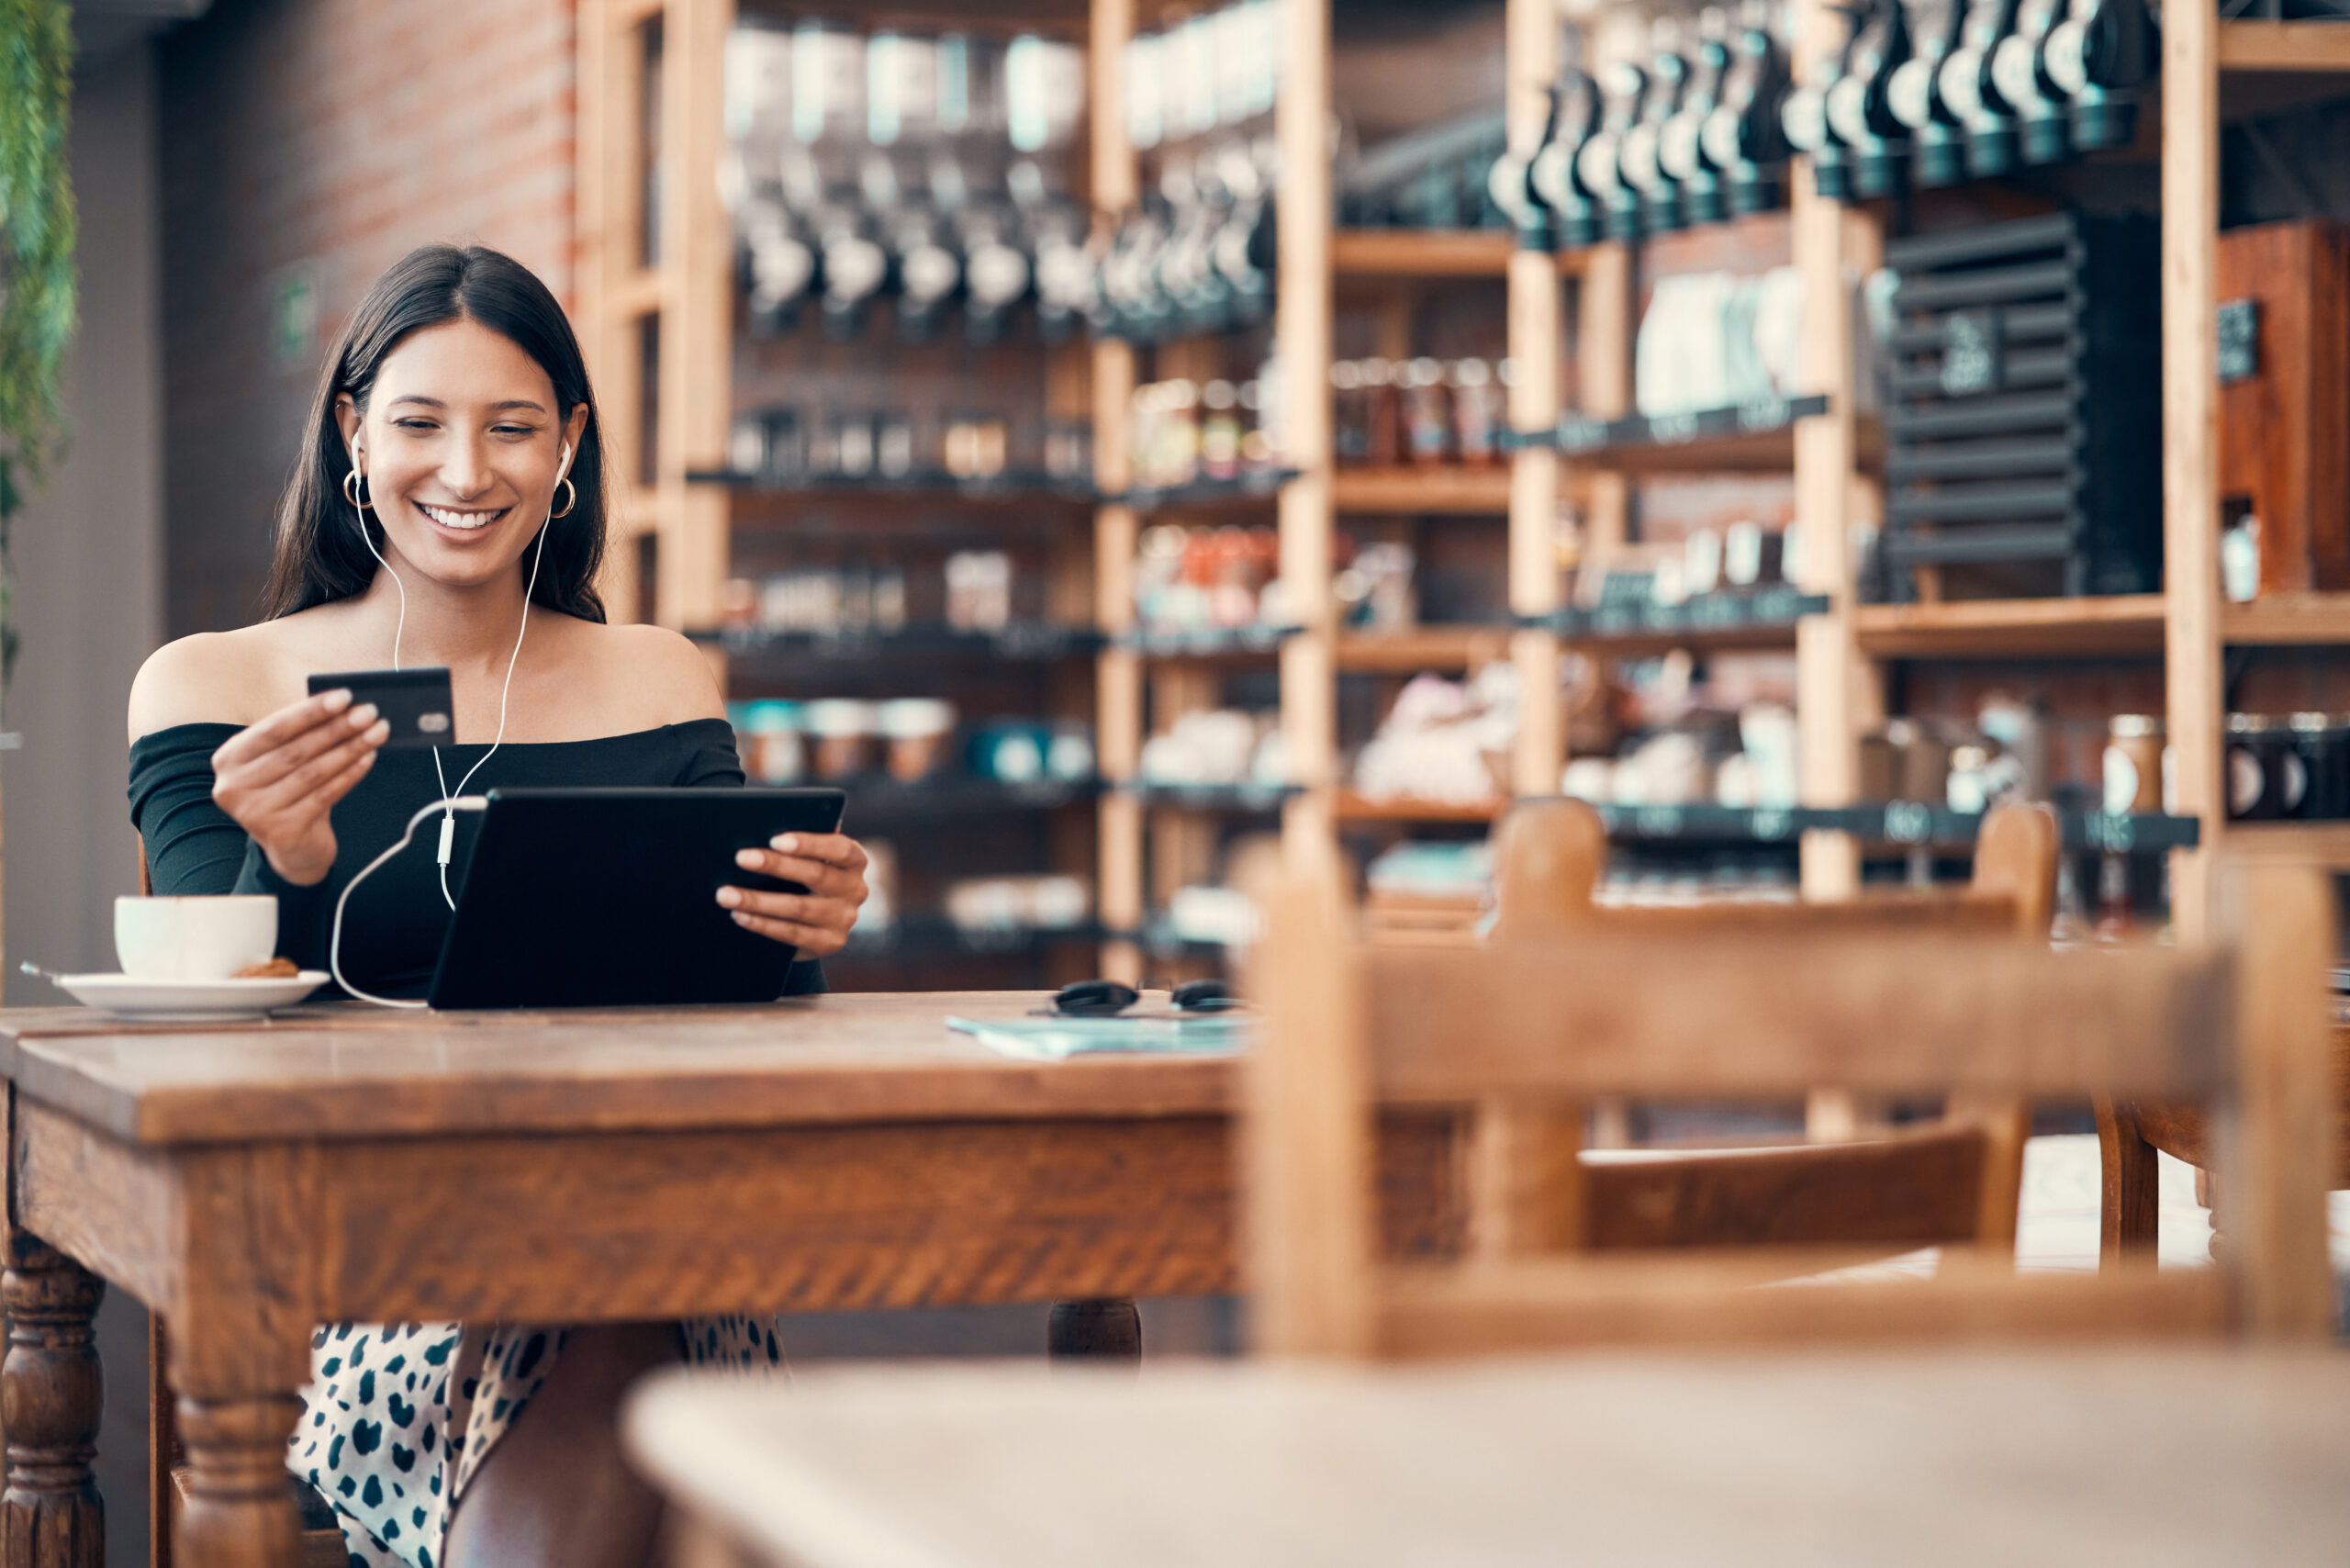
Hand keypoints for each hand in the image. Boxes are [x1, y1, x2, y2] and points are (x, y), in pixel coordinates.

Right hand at [209, 689, 389, 885]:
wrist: (292, 847)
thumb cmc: (290, 790)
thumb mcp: (283, 760)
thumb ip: (300, 735)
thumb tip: (345, 705)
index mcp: (228, 759)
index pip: (273, 728)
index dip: (310, 711)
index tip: (345, 695)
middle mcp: (233, 786)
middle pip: (295, 750)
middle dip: (337, 728)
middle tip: (370, 712)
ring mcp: (254, 812)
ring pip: (312, 772)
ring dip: (350, 749)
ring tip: (377, 732)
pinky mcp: (281, 832)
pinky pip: (324, 795)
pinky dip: (350, 774)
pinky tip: (368, 758)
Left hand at [716, 831, 869, 958]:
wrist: (816, 920)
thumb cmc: (805, 874)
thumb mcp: (810, 857)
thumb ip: (800, 843)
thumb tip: (765, 826)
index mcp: (855, 860)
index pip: (838, 848)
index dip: (809, 843)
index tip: (775, 839)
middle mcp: (856, 889)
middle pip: (816, 875)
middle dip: (775, 865)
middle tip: (741, 858)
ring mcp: (844, 919)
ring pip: (798, 907)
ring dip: (758, 900)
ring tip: (726, 894)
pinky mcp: (829, 943)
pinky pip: (791, 934)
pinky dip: (762, 924)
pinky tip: (739, 915)